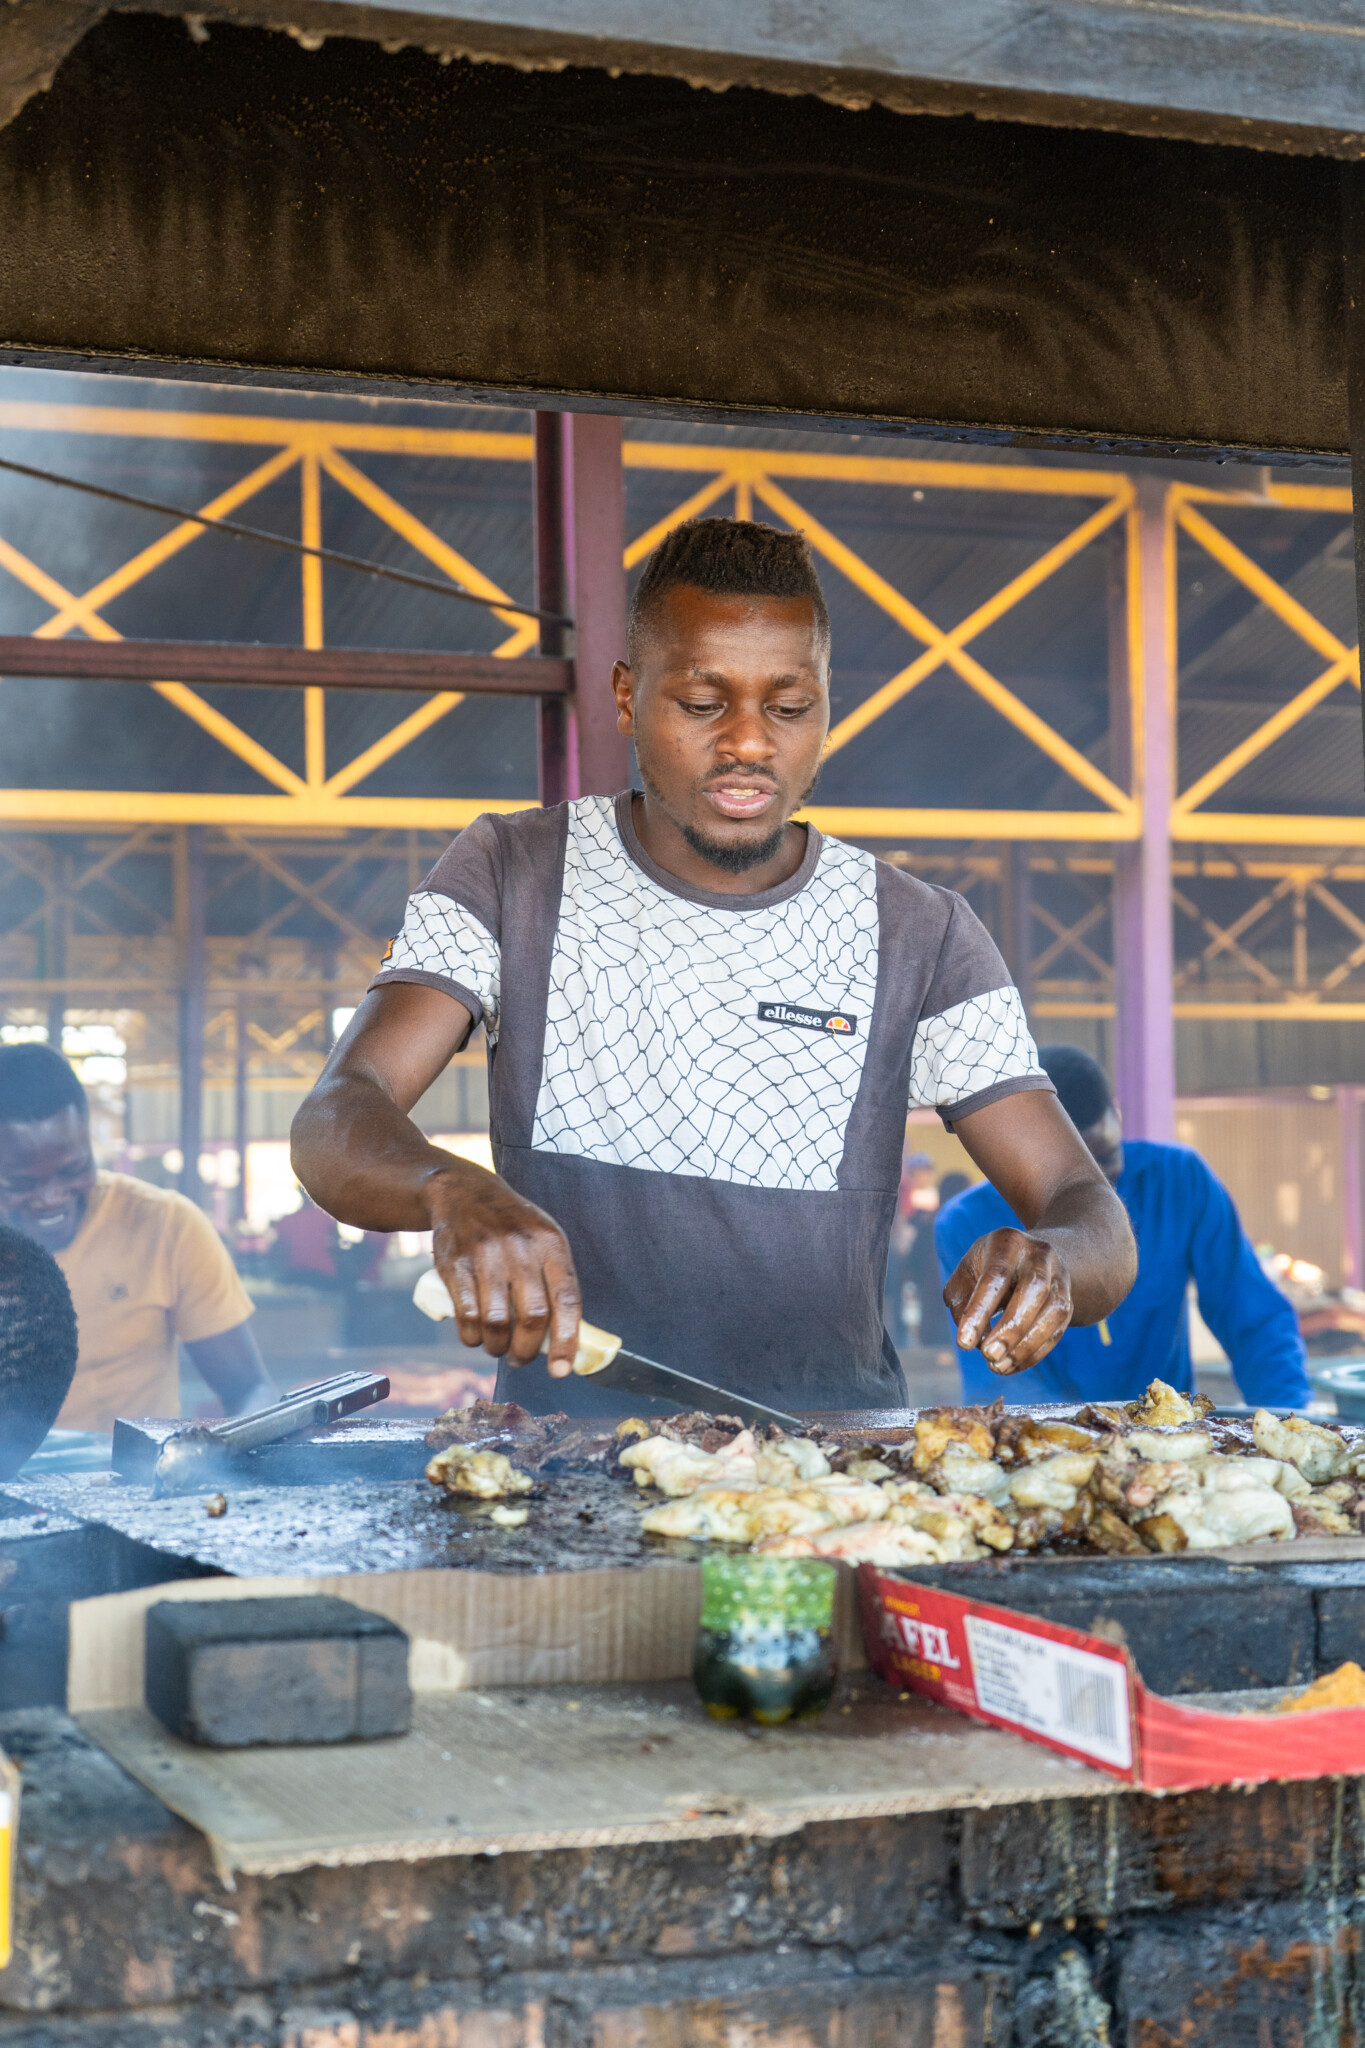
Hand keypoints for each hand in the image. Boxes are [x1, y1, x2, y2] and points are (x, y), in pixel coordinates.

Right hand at [426, 1167, 581, 1374]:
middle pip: (531, 1316)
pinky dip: (471, 1336)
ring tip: (498, 1348)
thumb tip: (567, 1338)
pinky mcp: (454, 1263)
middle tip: (521, 1358)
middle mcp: (520, 1246)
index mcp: (551, 1242)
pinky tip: (475, 1337)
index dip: (566, 1339)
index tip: (561, 1370)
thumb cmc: (512, 1226)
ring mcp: (485, 1254)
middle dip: (526, 1350)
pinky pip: (466, 1314)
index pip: (566, 1298)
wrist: (462, 1192)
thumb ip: (555, 1281)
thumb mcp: (543, 1239)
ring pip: (495, 1321)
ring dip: (497, 1347)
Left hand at [943, 1227, 1072, 1374]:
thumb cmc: (988, 1267)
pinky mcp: (1069, 1302)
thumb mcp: (967, 1272)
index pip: (996, 1276)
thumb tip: (974, 1336)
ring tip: (997, 1366)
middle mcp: (1040, 1256)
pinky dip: (1034, 1353)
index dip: (979, 1311)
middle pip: (1034, 1290)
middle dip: (1011, 1328)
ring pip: (1053, 1313)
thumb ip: (960, 1300)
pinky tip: (1011, 1366)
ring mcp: (1060, 1278)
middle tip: (988, 1355)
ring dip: (1025, 1346)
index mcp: (1008, 1242)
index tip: (964, 1343)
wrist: (1031, 1256)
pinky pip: (1057, 1331)